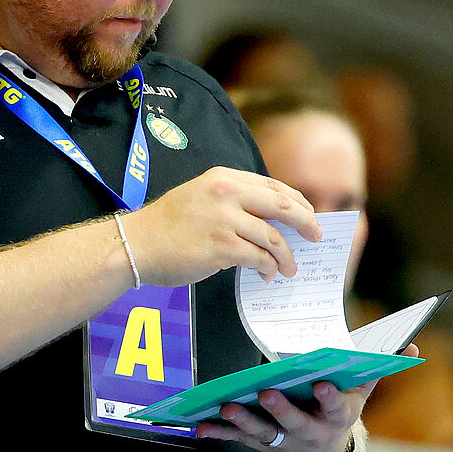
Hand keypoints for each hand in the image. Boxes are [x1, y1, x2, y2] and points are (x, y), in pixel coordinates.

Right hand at [123, 167, 318, 286]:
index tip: (310, 214)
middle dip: (306, 222)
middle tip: (317, 236)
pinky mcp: (220, 247)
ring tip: (289, 268)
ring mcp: (224, 220)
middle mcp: (226, 193)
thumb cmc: (167, 226)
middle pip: (282, 206)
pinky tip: (267, 274)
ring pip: (273, 237)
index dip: (297, 201)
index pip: (273, 186)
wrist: (136, 244)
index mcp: (223, 177)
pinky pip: (258, 257)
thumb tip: (269, 221)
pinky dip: (268, 267)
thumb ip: (233, 201)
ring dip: (286, 256)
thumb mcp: (200, 196)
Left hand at [197, 343, 414, 451]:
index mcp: (336, 416)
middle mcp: (310, 432)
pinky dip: (220, 432)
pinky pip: (238, 438)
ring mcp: (284, 441)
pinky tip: (202, 425)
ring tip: (228, 407)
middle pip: (295, 421)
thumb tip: (409, 348)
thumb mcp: (361, 397)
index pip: (336, 406)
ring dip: (244, 420)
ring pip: (263, 432)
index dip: (331, 396)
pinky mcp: (261, 445)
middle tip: (267, 393)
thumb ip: (378, 371)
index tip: (323, 385)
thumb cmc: (338, 417)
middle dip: (281, 409)